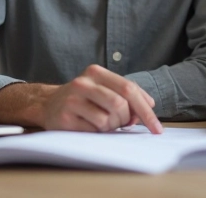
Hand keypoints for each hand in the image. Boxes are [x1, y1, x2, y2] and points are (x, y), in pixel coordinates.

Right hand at [42, 65, 163, 133]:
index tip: (157, 128)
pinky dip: (98, 132)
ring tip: (103, 123)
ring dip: (111, 126)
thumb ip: (126, 96)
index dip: (146, 110)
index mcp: (96, 72)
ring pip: (107, 119)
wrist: (48, 105)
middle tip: (122, 123)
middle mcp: (83, 83)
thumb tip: (148, 108)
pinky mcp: (65, 118)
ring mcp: (72, 100)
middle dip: (126, 119)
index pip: (129, 89)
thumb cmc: (84, 99)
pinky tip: (90, 126)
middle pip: (120, 104)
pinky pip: (93, 131)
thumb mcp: (104, 89)